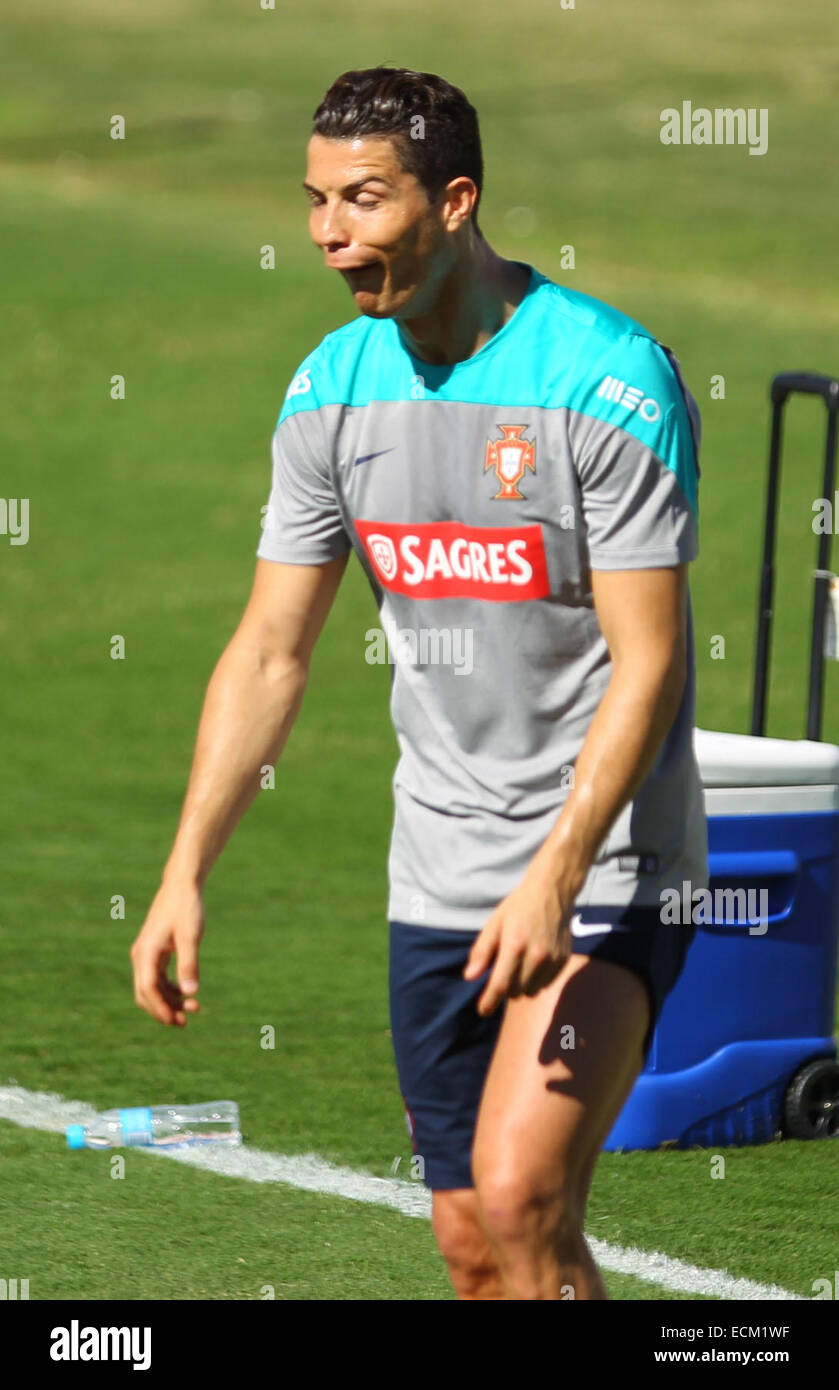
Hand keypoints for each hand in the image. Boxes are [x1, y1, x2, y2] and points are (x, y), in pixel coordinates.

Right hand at [130, 879, 203, 1026]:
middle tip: (185, 1022)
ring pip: (152, 988)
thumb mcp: (190, 936)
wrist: (182, 886)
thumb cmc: (186, 908)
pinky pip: (157, 979)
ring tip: (194, 1009)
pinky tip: (187, 994)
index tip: (176, 1020)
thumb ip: (189, 964)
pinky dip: (170, 989)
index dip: (160, 1008)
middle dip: (163, 1010)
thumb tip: (191, 993)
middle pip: (145, 993)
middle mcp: (141, 956)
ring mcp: (146, 955)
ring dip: (169, 1001)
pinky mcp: (154, 952)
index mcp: (146, 952)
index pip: (147, 989)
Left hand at [462, 868, 574, 1016]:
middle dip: (505, 988)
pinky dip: (537, 980)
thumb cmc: (518, 907)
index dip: (489, 1002)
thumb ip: (482, 951)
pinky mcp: (563, 960)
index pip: (500, 985)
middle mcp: (536, 955)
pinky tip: (534, 962)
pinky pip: (546, 984)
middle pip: (515, 992)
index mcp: (515, 945)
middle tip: (502, 970)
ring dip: (521, 986)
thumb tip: (470, 977)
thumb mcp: (494, 924)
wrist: (552, 891)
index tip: (482, 1011)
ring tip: (519, 965)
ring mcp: (552, 959)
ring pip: (531, 991)